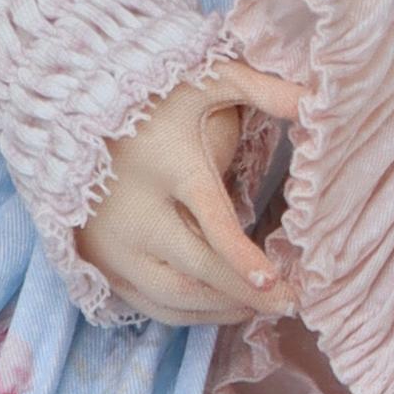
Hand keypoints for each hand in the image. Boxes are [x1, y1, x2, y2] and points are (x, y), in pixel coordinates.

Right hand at [83, 56, 303, 328]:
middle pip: (196, 270)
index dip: (242, 256)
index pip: (211, 223)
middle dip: (246, 294)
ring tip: (263, 306)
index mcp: (170, 168)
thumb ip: (263, 88)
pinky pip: (147, 303)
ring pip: (173, 297)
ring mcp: (113, 243)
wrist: (76, 111)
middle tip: (290, 302)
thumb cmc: (155, 96)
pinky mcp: (100, 261)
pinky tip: (222, 305)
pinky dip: (188, 313)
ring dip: (221, 309)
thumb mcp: (207, 80)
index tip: (275, 279)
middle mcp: (135, 213)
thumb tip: (317, 99)